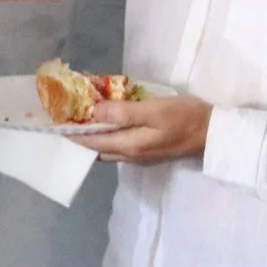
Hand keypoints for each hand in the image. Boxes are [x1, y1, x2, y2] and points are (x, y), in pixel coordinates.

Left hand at [77, 95, 211, 163]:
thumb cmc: (186, 117)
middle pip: (97, 148)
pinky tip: (110, 122)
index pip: (91, 141)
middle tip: (66, 118)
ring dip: (95, 136)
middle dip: (80, 136)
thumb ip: (123, 112)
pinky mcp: (149, 152)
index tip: (53, 125)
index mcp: (129, 146)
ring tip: (83, 118)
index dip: (71, 134)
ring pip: (108, 148)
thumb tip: (93, 112)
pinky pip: (120, 145)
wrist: (214, 133)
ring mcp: (141, 156)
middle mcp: (131, 156)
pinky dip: (109, 135)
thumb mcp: (154, 110)